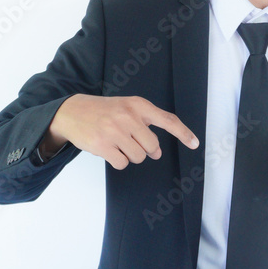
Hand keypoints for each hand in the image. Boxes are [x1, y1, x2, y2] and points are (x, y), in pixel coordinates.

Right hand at [42, 94, 198, 169]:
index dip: (183, 133)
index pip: (167, 120)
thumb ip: (145, 127)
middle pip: (152, 146)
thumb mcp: (127, 109)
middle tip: (130, 141)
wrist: (73, 111)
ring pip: (138, 157)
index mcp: (138, 105)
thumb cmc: (105, 111)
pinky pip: (122, 163)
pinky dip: (118, 161)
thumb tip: (157, 152)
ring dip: (130, 155)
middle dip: (144, 149)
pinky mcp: (102, 144)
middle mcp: (128, 116)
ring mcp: (114, 130)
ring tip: (117, 143)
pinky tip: (109, 150)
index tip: (194, 143)